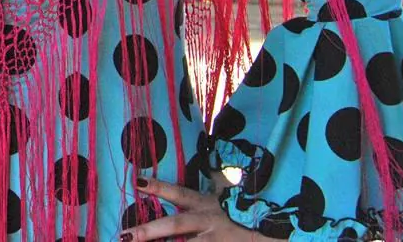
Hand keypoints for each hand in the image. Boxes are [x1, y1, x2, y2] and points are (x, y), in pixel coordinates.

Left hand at [123, 178, 269, 240]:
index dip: (158, 187)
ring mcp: (215, 240)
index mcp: (207, 203)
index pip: (179, 193)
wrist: (278, 229)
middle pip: (175, 226)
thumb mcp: (232, 191)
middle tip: (124, 236)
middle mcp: (208, 221)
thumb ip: (217, 181)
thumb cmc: (252, 207)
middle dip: (149, 231)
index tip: (136, 181)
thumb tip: (208, 167)